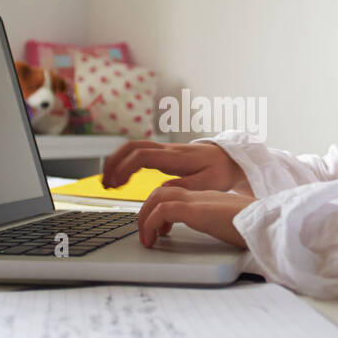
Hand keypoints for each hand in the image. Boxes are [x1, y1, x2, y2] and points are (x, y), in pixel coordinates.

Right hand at [102, 140, 249, 193]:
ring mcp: (166, 151)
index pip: (143, 155)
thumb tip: (160, 190)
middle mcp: (168, 150)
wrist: (232, 160)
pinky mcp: (165, 155)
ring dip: (117, 161)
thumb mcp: (208, 184)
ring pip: (133, 147)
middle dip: (114, 162)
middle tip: (105, 183)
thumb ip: (184, 187)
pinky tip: (122, 178)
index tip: (116, 183)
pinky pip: (140, 153)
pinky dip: (126, 162)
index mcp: (176, 157)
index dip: (126, 167)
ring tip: (108, 182)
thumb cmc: (221, 172)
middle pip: (132, 146)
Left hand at [136, 185, 256, 248]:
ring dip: (145, 217)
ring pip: (158, 196)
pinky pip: (163, 210)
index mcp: (210, 200)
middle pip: (163, 192)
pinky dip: (151, 224)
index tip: (161, 229)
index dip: (163, 209)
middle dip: (147, 210)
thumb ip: (224, 228)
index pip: (178, 195)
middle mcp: (202, 197)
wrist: (271, 223)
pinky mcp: (197, 210)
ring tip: (147, 239)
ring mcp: (198, 201)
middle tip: (147, 233)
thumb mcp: (236, 227)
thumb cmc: (260, 229)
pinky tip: (153, 240)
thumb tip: (223, 241)